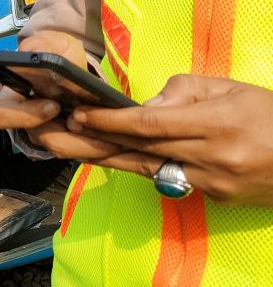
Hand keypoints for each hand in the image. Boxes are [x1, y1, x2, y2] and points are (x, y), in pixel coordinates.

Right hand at [0, 31, 124, 161]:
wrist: (71, 64)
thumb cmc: (55, 53)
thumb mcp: (49, 43)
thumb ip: (42, 45)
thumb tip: (36, 54)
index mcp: (12, 97)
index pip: (1, 116)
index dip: (26, 116)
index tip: (54, 106)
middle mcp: (26, 121)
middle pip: (40, 139)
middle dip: (71, 136)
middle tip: (93, 123)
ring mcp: (47, 134)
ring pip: (65, 150)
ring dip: (91, 145)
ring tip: (113, 136)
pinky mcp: (69, 142)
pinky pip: (81, 153)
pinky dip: (100, 148)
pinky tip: (117, 138)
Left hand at [69, 74, 272, 205]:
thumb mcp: (233, 88)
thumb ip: (185, 92)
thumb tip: (147, 104)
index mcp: (216, 124)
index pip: (150, 125)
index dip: (111, 122)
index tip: (80, 114)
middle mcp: (211, 158)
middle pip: (140, 151)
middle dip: (93, 142)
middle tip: (53, 134)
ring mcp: (213, 183)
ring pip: (148, 170)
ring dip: (105, 159)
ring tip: (69, 148)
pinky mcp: (216, 198)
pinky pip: (172, 179)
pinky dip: (143, 167)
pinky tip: (114, 157)